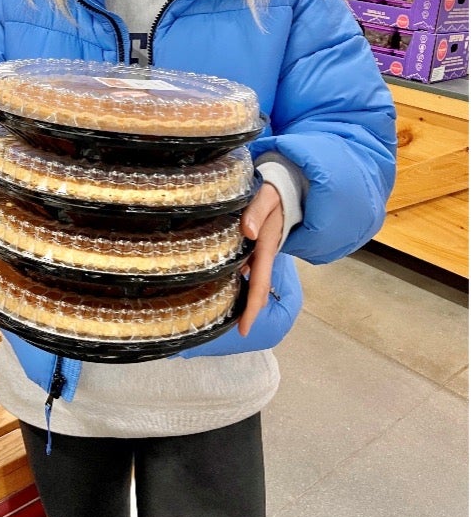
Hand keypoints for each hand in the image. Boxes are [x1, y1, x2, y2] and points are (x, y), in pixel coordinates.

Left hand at [237, 182, 283, 336]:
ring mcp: (264, 249)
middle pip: (258, 287)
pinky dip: (243, 277)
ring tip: (228, 312)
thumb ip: (256, 211)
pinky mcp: (260, 243)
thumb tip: (248, 231)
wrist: (289, 185)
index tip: (244, 329)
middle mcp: (265, 251)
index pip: (260, 283)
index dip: (252, 307)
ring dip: (246, 295)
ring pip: (255, 278)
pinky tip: (228, 281)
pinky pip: (252, 265)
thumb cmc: (275, 191)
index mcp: (266, 245)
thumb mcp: (266, 196)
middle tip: (237, 330)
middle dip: (249, 309)